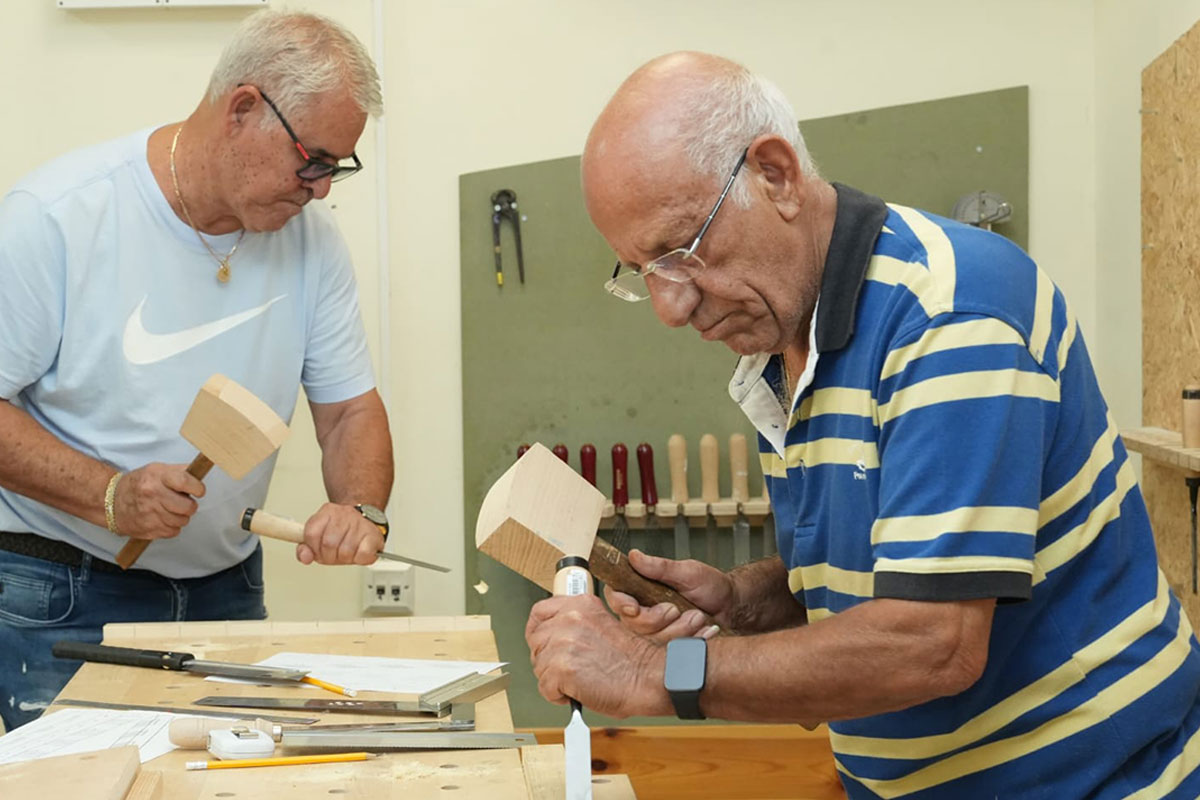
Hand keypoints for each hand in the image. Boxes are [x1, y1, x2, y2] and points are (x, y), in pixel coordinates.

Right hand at [112, 463, 204, 539]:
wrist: (111, 502)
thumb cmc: (137, 484)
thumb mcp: (156, 469)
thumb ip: (179, 470)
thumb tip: (199, 471)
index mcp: (156, 477)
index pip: (185, 482)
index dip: (198, 488)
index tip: (199, 490)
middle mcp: (153, 496)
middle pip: (188, 507)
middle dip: (190, 505)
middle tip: (183, 502)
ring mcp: (150, 515)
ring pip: (183, 521)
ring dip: (181, 516)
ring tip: (170, 509)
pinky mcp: (149, 530)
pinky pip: (173, 532)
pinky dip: (172, 526)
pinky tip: (163, 518)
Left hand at [296, 502, 384, 564]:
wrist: (368, 521)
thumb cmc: (342, 533)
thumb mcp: (319, 538)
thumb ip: (306, 548)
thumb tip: (305, 557)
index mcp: (327, 512)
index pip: (311, 534)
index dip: (314, 548)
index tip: (319, 550)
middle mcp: (343, 514)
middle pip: (328, 544)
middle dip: (330, 556)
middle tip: (335, 553)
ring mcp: (359, 523)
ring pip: (345, 551)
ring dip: (345, 558)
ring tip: (347, 552)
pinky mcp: (373, 535)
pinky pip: (362, 554)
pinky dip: (359, 559)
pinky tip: (359, 552)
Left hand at [525, 593, 671, 717]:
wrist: (648, 677)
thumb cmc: (632, 658)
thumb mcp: (600, 624)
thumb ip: (575, 624)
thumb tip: (554, 636)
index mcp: (580, 605)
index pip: (539, 612)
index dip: (537, 631)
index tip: (541, 642)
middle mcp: (570, 618)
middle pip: (535, 642)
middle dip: (546, 659)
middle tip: (566, 669)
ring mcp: (563, 642)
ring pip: (539, 666)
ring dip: (553, 679)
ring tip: (577, 681)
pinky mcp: (561, 668)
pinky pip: (545, 688)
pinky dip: (558, 696)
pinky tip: (576, 692)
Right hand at [604, 549, 732, 640]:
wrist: (733, 607)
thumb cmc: (712, 586)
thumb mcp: (688, 572)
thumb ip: (660, 567)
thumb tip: (634, 556)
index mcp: (643, 590)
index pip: (617, 597)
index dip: (621, 604)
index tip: (635, 607)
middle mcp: (646, 611)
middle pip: (633, 624)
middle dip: (658, 619)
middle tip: (676, 609)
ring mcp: (657, 631)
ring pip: (653, 640)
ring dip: (679, 629)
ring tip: (698, 617)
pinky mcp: (670, 646)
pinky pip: (672, 651)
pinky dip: (691, 640)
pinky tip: (704, 631)